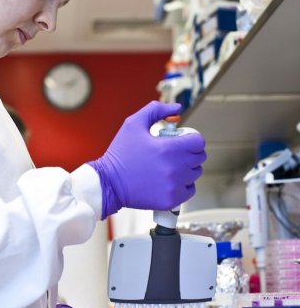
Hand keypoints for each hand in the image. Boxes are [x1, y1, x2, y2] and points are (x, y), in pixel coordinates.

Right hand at [88, 101, 205, 218]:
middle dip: (189, 152)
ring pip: (195, 174)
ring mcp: (174, 186)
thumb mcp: (133, 124)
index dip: (191, 139)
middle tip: (174, 153)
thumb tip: (177, 108)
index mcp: (168, 149)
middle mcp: (175, 168)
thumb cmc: (120, 154)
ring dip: (186, 169)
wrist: (109, 182)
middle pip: (199, 158)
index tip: (182, 141)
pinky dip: (183, 185)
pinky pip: (189, 190)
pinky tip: (168, 180)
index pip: (198, 142)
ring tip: (168, 166)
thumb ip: (156, 110)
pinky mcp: (171, 199)